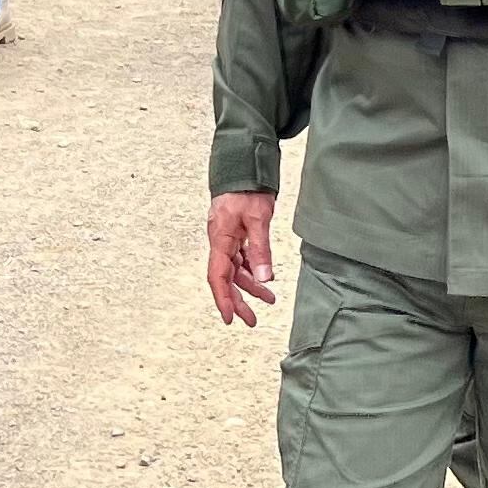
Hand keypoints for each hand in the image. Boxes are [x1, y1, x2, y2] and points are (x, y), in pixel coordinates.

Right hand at [206, 190, 280, 324]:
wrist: (243, 167)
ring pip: (236, 270)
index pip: (218, 277)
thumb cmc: (247, 189)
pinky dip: (252, 270)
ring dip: (250, 285)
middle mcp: (220, 242)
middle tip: (251, 320)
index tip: (230, 318)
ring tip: (268, 300)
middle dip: (238, 300)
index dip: (223, 299)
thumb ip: (260, 250)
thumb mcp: (258, 219)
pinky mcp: (235, 234)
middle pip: (226, 278)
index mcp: (220, 239)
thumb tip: (264, 278)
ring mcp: (227, 238)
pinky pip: (241, 258)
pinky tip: (264, 278)